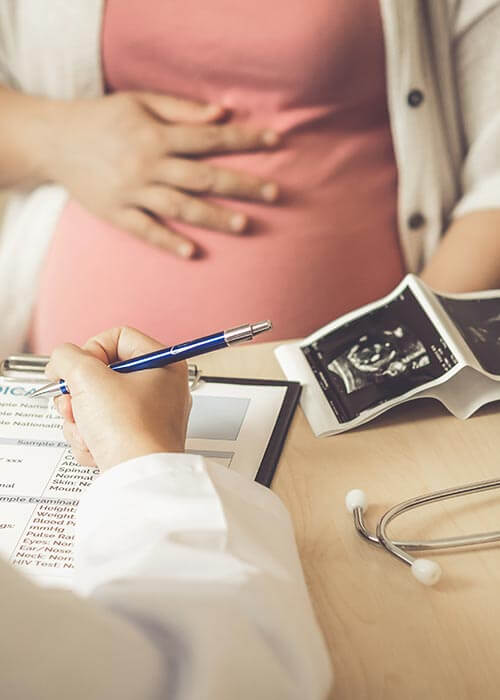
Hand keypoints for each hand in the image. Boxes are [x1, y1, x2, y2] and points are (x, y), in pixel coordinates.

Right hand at [46, 92, 278, 256]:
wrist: (54, 141)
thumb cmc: (103, 118)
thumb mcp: (140, 101)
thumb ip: (181, 109)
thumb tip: (222, 114)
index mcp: (156, 134)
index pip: (210, 138)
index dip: (245, 138)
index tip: (276, 141)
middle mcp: (147, 164)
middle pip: (202, 176)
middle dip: (241, 184)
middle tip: (274, 192)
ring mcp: (131, 191)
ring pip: (179, 206)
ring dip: (213, 216)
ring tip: (243, 224)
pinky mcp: (116, 213)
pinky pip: (145, 230)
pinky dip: (168, 241)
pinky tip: (192, 253)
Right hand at [46, 327, 191, 470]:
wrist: (137, 477)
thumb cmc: (130, 429)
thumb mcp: (87, 377)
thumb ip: (66, 357)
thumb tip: (61, 360)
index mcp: (163, 363)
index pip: (117, 337)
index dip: (90, 350)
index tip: (77, 369)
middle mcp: (161, 388)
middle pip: (101, 374)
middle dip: (79, 393)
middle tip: (74, 402)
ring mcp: (148, 416)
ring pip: (96, 404)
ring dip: (80, 418)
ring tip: (87, 429)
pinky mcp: (135, 441)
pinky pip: (101, 429)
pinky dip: (90, 438)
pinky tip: (96, 446)